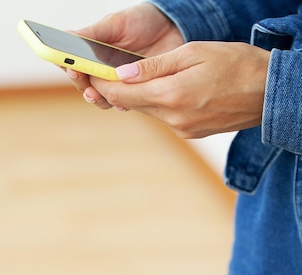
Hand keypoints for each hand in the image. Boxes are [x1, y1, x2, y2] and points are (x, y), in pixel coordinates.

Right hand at [66, 3, 183, 103]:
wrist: (174, 26)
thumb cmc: (141, 21)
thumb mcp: (115, 24)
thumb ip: (91, 34)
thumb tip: (66, 36)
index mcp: (92, 56)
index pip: (73, 65)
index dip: (67, 67)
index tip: (69, 65)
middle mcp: (102, 73)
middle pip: (85, 86)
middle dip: (81, 84)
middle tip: (81, 77)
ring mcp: (120, 84)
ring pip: (102, 98)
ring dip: (97, 98)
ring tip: (95, 93)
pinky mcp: (137, 92)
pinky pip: (126, 103)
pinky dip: (122, 104)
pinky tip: (122, 102)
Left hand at [86, 41, 270, 137]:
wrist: (272, 93)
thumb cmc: (237, 64)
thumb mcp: (194, 53)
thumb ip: (154, 66)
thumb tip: (121, 73)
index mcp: (171, 95)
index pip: (121, 93)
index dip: (102, 83)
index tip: (91, 72)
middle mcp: (172, 117)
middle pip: (131, 103)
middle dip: (116, 89)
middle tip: (105, 72)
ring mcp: (181, 128)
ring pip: (146, 110)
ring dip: (139, 95)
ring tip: (136, 77)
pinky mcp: (189, 132)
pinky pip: (163, 116)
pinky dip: (158, 103)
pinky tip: (167, 90)